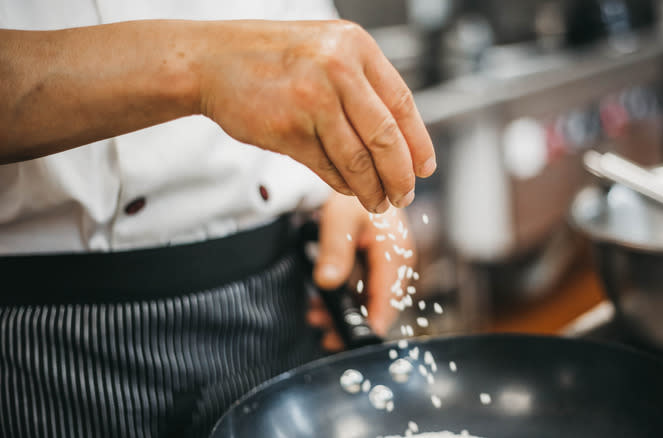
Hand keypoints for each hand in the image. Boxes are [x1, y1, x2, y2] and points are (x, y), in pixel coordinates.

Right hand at [197, 20, 435, 212]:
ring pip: (358, 160)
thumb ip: (363, 86)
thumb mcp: (327, 53)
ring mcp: (313, 99)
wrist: (212, 61)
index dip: (419, 142)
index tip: (425, 168)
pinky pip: (328, 168)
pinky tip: (349, 189)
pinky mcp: (289, 129)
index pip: (402, 103)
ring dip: (372, 189)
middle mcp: (338, 68)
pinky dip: (343, 185)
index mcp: (355, 46)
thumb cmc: (272, 59)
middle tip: (403, 194)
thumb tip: (402, 141)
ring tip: (378, 202)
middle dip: (400, 175)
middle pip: (386, 137)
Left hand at [307, 193, 413, 350]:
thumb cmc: (353, 197)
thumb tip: (328, 283)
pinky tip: (322, 302)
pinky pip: (363, 290)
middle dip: (352, 321)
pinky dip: (344, 299)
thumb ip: (335, 251)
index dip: (373, 321)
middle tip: (325, 333)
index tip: (355, 339)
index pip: (388, 297)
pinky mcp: (375, 266)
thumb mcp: (340, 220)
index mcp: (395, 253)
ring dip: (344, 312)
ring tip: (316, 316)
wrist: (359, 180)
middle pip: (379, 305)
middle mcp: (396, 263)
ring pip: (369, 300)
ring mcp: (387, 266)